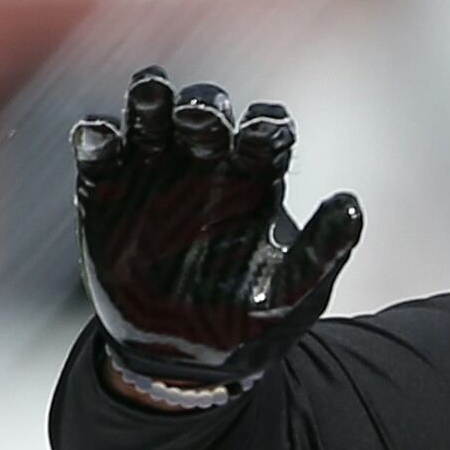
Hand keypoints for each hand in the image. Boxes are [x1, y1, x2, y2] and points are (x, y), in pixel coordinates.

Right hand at [71, 67, 362, 402]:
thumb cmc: (250, 324)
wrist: (186, 358)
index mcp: (255, 180)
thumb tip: (353, 204)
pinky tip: (100, 134)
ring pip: (151, 119)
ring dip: (150, 101)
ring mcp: (153, 172)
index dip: (267, 126)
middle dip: (205, 107)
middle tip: (202, 115)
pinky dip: (96, 138)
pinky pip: (98, 154)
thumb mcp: (293, 295)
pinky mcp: (106, 190)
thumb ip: (322, 251)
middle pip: (205, 116)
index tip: (266, 131)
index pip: (265, 136)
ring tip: (151, 92)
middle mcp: (204, 165)